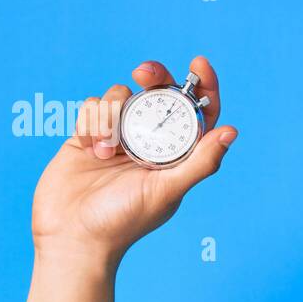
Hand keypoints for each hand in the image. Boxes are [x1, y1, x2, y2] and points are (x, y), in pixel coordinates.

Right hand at [31, 55, 237, 265]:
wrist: (72, 238)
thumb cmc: (123, 221)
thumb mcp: (167, 191)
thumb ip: (200, 162)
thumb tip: (230, 132)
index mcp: (177, 155)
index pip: (197, 113)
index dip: (203, 85)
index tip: (198, 63)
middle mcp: (150, 143)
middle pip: (159, 94)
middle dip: (155, 77)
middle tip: (145, 73)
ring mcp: (118, 137)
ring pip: (122, 96)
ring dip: (114, 114)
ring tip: (107, 151)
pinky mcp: (87, 136)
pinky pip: (93, 107)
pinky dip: (93, 121)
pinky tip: (90, 149)